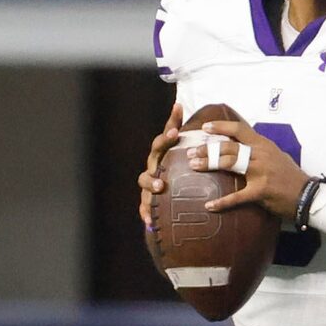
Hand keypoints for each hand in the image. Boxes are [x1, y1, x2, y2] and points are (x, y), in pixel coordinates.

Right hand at [137, 107, 180, 237]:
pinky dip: (145, 213)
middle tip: (170, 153)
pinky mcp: (148, 200)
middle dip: (159, 157)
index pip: (162, 141)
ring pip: (145, 181)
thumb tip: (178, 104)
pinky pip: (144, 206)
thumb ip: (179, 129)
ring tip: (161, 187)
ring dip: (151, 183)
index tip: (175, 131)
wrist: (169, 191)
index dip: (167, 135)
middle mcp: (153, 165)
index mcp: (162, 153)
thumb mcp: (181, 149)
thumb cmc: (176, 166)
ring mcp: (149, 182)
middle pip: (152, 160)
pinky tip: (149, 221)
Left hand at [186, 120, 307, 219]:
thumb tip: (241, 146)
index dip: (221, 127)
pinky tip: (209, 206)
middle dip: (207, 149)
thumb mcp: (276, 156)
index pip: (239, 129)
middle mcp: (260, 154)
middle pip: (228, 147)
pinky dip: (222, 202)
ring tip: (193, 167)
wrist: (306, 195)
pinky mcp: (260, 191)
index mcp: (263, 145)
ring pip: (229, 164)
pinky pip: (237, 196)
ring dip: (209, 165)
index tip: (204, 127)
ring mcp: (260, 172)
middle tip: (190, 153)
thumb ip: (258, 150)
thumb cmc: (290, 176)